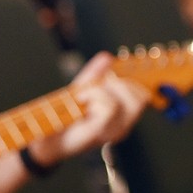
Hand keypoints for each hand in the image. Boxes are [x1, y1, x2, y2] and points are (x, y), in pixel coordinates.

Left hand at [26, 51, 148, 164]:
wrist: (49, 134)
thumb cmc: (67, 114)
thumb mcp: (83, 88)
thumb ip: (96, 73)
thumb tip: (108, 57)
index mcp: (123, 114)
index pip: (143, 95)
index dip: (133, 79)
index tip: (112, 75)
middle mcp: (123, 124)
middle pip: (141, 97)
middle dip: (118, 83)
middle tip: (96, 87)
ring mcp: (114, 131)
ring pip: (123, 100)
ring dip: (100, 90)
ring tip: (83, 96)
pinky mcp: (102, 132)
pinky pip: (109, 107)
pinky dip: (93, 96)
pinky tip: (80, 101)